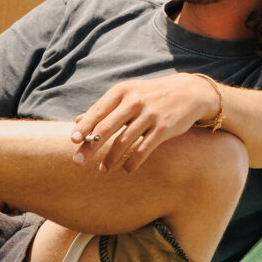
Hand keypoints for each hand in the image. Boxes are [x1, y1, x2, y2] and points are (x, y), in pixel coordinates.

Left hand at [69, 74, 219, 173]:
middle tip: (77, 162)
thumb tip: (77, 122)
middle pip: (106, 128)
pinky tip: (126, 170)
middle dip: (90, 146)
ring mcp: (150, 114)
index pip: (98, 111)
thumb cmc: (150, 95)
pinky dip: (133, 161)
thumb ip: (104, 109)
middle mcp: (134, 101)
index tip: (73, 141)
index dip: (85, 127)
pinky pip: (144, 148)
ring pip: (124, 141)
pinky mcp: (165, 128)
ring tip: (102, 170)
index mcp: (122, 91)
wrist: (188, 92)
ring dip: (110, 158)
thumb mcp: (127, 95)